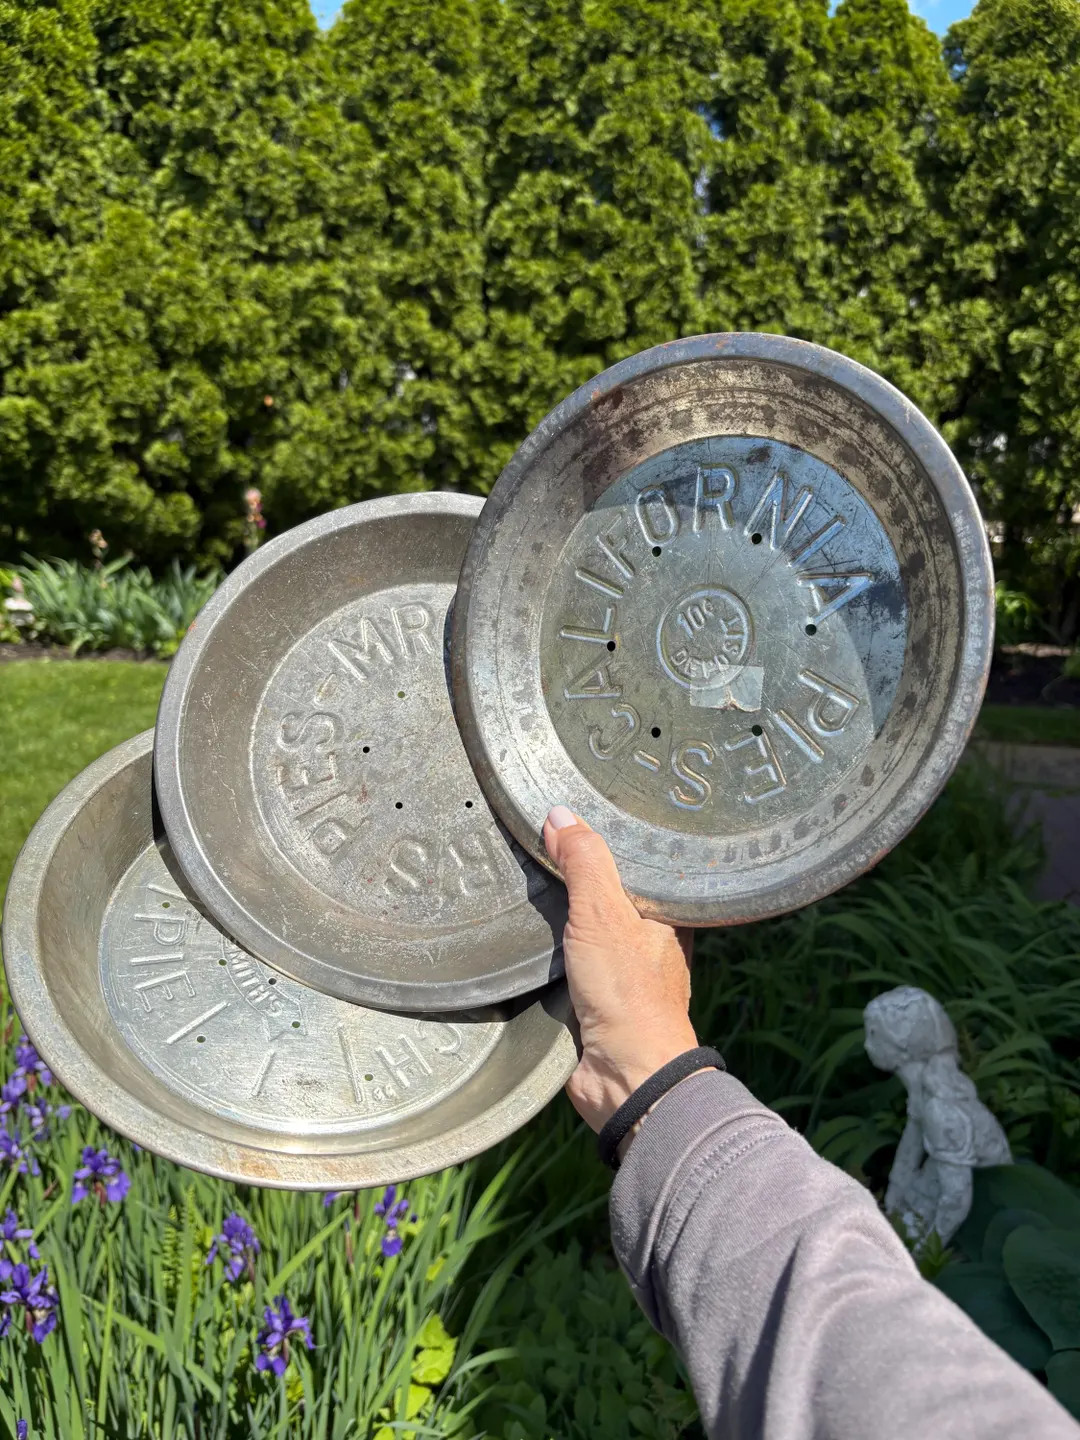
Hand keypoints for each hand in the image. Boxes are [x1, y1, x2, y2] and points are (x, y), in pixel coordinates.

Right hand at [543, 805, 697, 1133]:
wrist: (625, 1076)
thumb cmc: (629, 995)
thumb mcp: (602, 914)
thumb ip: (584, 863)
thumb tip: (560, 816)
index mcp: (668, 916)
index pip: (639, 864)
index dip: (611, 839)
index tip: (580, 812)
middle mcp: (650, 942)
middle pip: (609, 894)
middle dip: (578, 875)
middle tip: (541, 836)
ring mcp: (623, 972)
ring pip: (586, 928)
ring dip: (560, 915)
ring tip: (526, 875)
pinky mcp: (595, 999)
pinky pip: (568, 960)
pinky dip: (549, 949)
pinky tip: (526, 931)